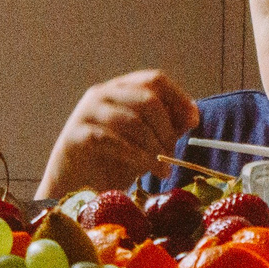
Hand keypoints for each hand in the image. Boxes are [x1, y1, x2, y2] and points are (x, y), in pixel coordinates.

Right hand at [39, 70, 200, 196]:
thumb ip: (168, 127)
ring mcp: (86, 113)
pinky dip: (136, 156)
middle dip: (166, 128)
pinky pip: (112, 140)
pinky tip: (147, 171)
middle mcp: (102, 94)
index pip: (154, 79)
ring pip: (132, 120)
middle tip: (172, 154)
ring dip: (154, 147)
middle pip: (147, 98)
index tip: (193, 121)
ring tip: (163, 169)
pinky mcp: (75, 136)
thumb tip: (191, 115)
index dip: (178, 97)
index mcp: (121, 90)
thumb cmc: (114, 162)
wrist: (75, 188)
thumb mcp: (148, 142)